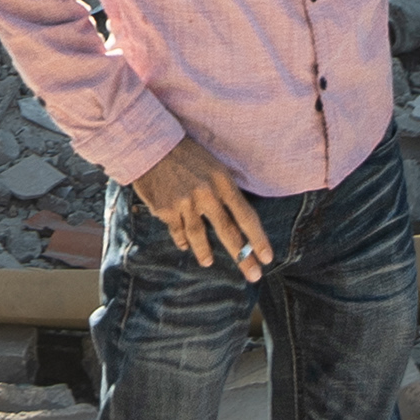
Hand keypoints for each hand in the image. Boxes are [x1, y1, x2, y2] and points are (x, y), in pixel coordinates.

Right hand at [132, 139, 271, 277]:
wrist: (151, 144)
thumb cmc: (187, 154)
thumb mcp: (213, 165)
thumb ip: (224, 191)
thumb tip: (236, 220)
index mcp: (222, 181)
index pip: (246, 215)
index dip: (258, 239)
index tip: (267, 258)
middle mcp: (206, 194)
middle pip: (228, 232)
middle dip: (243, 257)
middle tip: (253, 275)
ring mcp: (185, 203)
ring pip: (199, 237)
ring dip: (205, 253)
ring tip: (208, 262)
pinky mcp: (166, 209)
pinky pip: (177, 231)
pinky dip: (181, 240)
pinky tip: (184, 245)